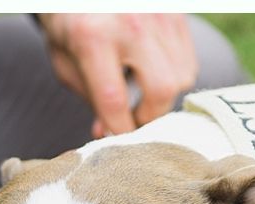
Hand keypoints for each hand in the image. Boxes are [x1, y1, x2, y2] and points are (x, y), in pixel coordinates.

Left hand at [37, 14, 197, 137]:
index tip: (120, 138)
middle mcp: (130, 23)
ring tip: (142, 92)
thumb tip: (109, 132)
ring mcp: (158, 15)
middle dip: (150, 116)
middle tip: (135, 118)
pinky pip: (188, 61)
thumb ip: (89, 98)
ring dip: (163, 95)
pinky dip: (174, 76)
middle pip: (162, 90)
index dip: (120, 129)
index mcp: (92, 36)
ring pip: (181, 78)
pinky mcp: (176, 13)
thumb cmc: (70, 23)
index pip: (114, 101)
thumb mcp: (65, 61)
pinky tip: (152, 71)